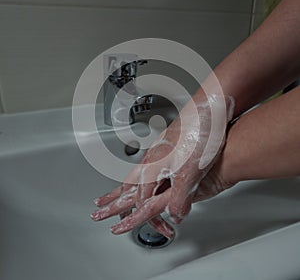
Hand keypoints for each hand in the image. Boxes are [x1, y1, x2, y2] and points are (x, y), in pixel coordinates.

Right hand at [91, 94, 234, 236]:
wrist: (208, 111)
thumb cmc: (198, 135)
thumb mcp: (189, 174)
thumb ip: (179, 198)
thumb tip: (175, 215)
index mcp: (151, 168)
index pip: (139, 200)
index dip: (141, 218)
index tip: (138, 227)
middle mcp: (151, 160)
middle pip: (127, 185)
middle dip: (112, 199)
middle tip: (98, 207)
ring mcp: (158, 153)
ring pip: (136, 175)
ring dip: (124, 188)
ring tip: (116, 194)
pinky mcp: (167, 148)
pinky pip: (148, 168)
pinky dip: (141, 178)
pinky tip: (150, 177)